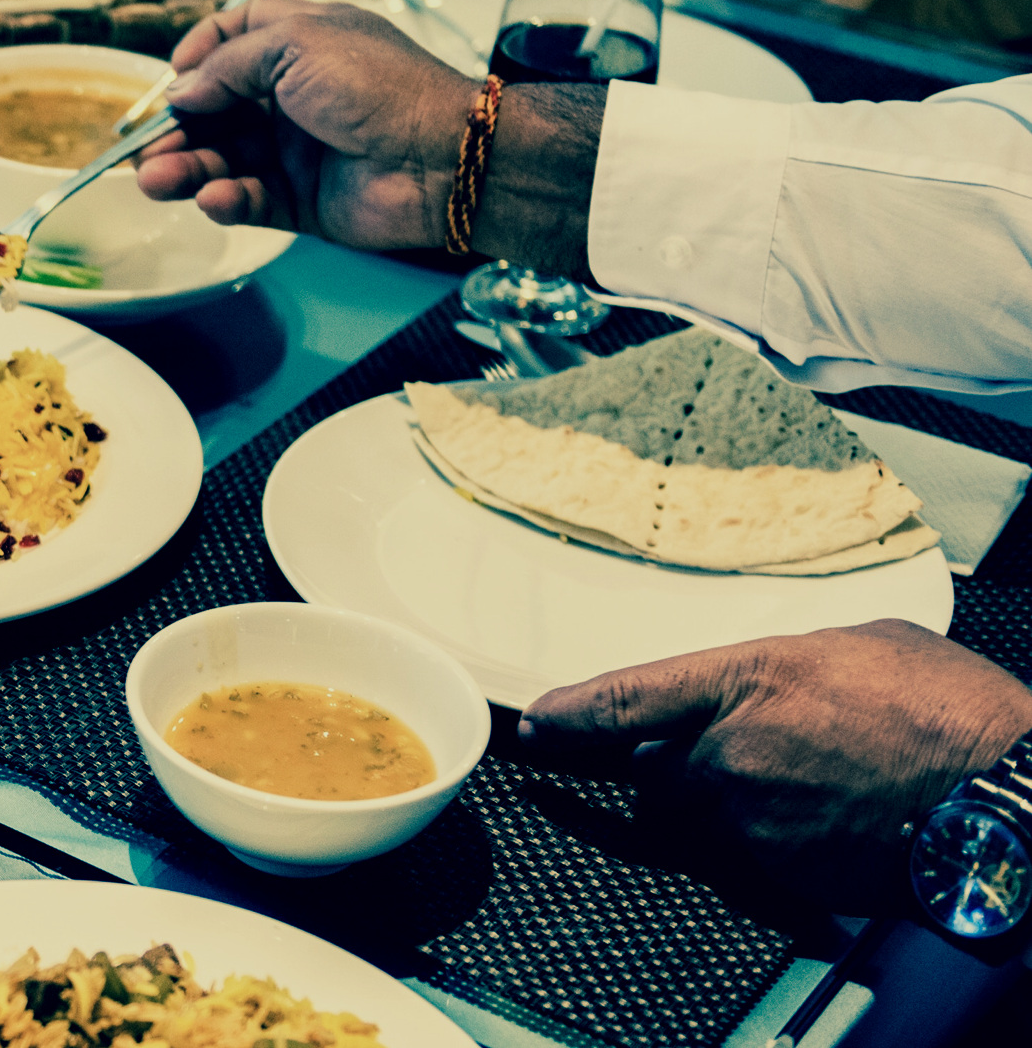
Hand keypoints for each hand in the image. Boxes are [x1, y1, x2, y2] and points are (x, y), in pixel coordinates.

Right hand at [134, 0, 470, 249]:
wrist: (443, 156)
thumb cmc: (380, 87)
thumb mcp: (295, 46)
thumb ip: (228, 66)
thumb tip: (181, 91)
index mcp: (299, 43)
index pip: (232, 40)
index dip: (196, 58)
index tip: (170, 80)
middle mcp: (294, 95)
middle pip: (216, 110)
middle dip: (176, 129)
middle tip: (142, 150)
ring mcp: (296, 149)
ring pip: (224, 160)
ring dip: (187, 169)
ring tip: (155, 182)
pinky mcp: (302, 199)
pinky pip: (251, 200)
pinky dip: (227, 201)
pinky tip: (213, 200)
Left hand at [521, 620, 1031, 911]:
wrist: (1005, 796)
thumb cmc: (948, 711)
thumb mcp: (856, 646)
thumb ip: (782, 665)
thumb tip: (764, 682)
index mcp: (745, 679)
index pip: (625, 698)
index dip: (570, 713)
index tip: (535, 725)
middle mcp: (730, 753)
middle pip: (658, 769)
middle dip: (687, 761)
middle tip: (762, 752)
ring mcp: (752, 820)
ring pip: (704, 815)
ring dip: (735, 801)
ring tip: (816, 784)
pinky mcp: (779, 873)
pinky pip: (751, 855)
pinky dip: (779, 840)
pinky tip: (835, 817)